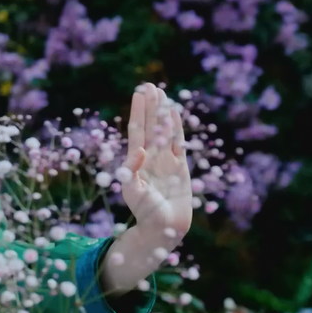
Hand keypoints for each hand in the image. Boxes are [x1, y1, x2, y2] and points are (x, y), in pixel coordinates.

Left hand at [119, 82, 191, 250]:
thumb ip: (132, 171)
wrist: (163, 228)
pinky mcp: (180, 167)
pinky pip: (179, 143)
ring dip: (163, 113)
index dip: (138, 111)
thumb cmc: (144, 212)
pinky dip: (177, 128)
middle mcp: (150, 157)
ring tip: (162, 93)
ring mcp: (165, 161)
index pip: (137, 130)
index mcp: (136, 161)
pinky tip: (175, 112)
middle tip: (149, 84)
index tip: (139, 93)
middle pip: (150, 125)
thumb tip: (139, 151)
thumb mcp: (132, 191)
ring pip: (164, 131)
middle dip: (150, 106)